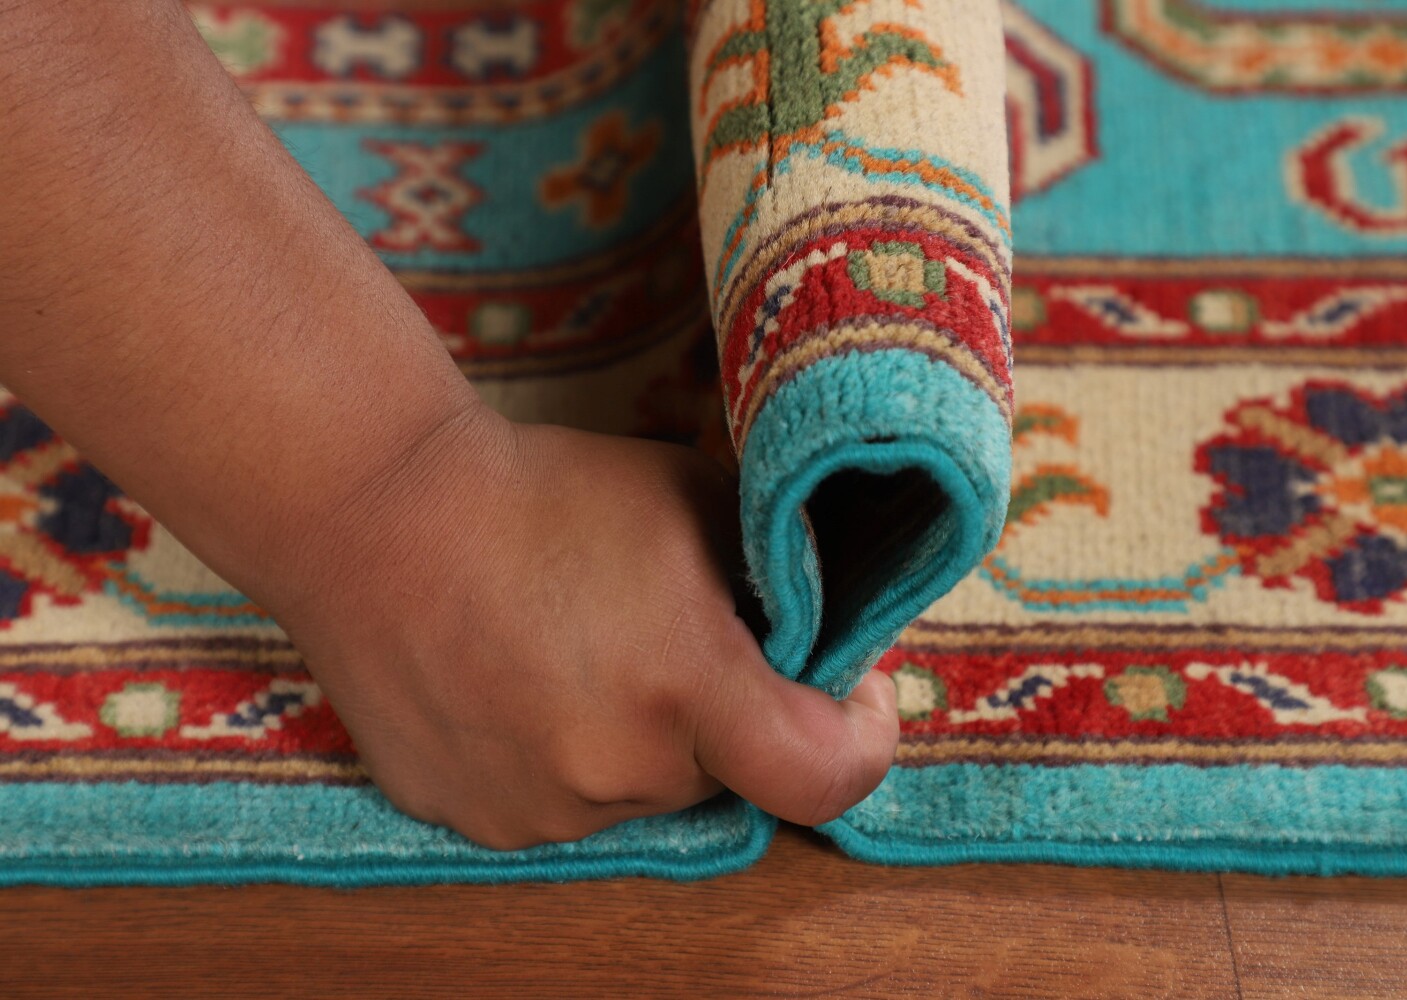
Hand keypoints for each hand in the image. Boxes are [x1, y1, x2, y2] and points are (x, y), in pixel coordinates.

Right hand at [267, 403, 899, 850]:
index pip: (825, 776)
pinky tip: (515, 675)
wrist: (375, 506)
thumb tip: (811, 623)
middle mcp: (617, 768)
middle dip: (719, 713)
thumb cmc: (541, 487)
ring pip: (633, 790)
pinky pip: (551, 800)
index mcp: (687, 685)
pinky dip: (557, 753)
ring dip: (634, 738)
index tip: (852, 692)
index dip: (859, 737)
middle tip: (668, 632)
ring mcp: (534, 807)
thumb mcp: (691, 497)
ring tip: (573, 645)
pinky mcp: (467, 815)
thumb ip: (774, 571)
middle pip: (721, 772)